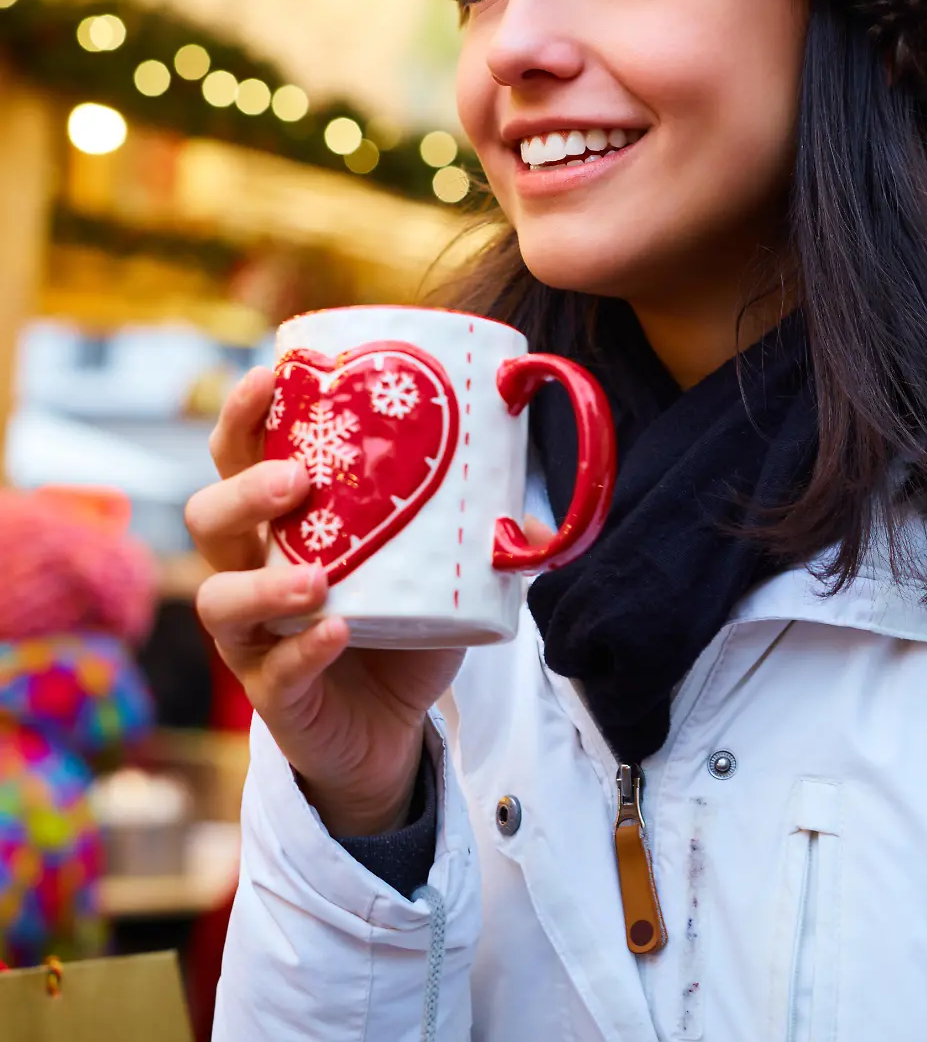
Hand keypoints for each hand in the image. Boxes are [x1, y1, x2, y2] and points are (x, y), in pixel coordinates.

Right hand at [188, 367, 463, 835]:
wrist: (392, 727)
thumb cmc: (401, 626)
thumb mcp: (439, 570)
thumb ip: (482, 540)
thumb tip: (541, 522)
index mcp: (280, 521)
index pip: (237, 456)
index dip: (241, 416)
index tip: (269, 377)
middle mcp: (250, 570)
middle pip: (208, 518)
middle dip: (244, 491)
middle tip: (297, 480)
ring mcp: (254, 636)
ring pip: (219, 599)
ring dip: (263, 583)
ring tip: (316, 575)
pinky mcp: (274, 694)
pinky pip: (274, 671)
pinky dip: (305, 650)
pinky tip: (339, 630)